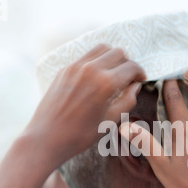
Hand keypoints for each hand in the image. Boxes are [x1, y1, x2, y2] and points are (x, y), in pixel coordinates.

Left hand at [26, 44, 145, 167]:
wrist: (46, 138)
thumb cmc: (80, 135)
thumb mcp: (110, 122)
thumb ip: (127, 101)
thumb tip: (136, 86)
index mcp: (106, 83)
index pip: (131, 67)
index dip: (140, 73)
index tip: (141, 80)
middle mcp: (91, 69)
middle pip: (118, 52)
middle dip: (127, 63)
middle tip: (128, 78)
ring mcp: (75, 67)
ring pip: (102, 48)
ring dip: (112, 57)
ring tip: (113, 73)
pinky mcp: (65, 70)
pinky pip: (86, 56)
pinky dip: (96, 60)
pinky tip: (96, 77)